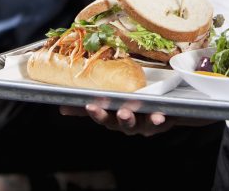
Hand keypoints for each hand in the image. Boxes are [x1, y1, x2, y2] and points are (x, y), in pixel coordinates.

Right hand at [60, 103, 215, 136]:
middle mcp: (128, 124)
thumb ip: (90, 105)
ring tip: (126, 112)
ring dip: (130, 119)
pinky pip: (159, 122)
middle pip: (117, 124)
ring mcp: (144, 125)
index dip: (96, 113)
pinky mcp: (160, 123)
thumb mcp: (113, 103)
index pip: (102, 117)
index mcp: (115, 118)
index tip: (89, 105)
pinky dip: (158, 120)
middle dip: (111, 118)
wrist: (167, 110)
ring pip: (136, 125)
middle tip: (108, 110)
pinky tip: (158, 116)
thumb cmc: (134, 106)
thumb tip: (62, 108)